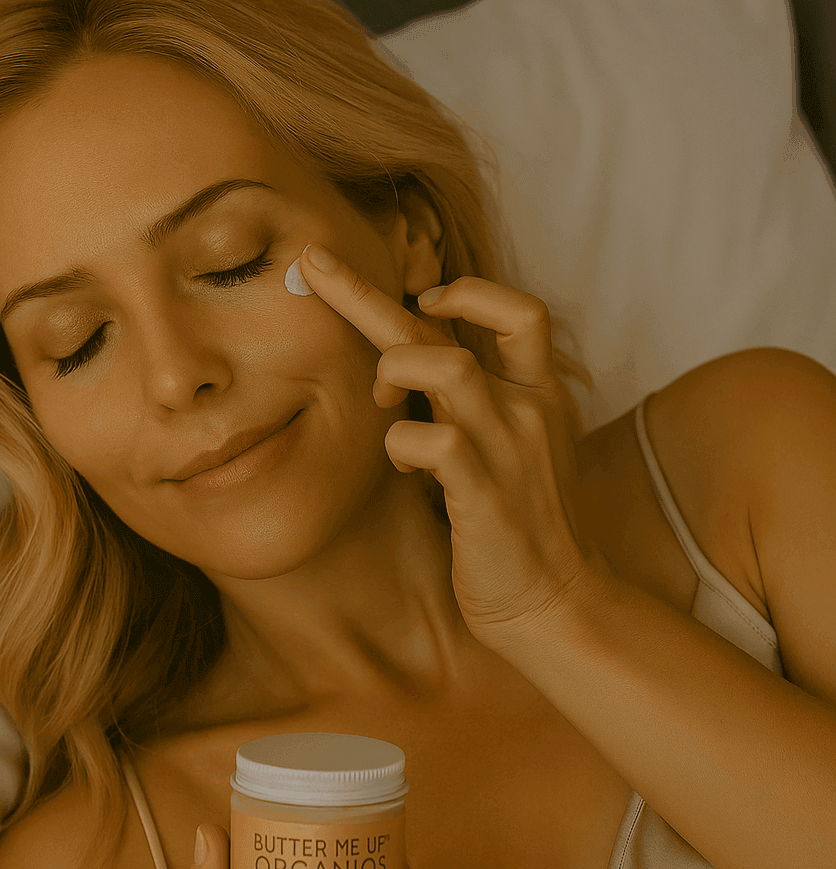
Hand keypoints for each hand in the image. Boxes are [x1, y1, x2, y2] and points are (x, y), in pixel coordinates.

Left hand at [297, 243, 607, 646]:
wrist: (556, 604)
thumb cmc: (520, 527)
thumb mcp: (509, 449)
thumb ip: (472, 403)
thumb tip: (411, 363)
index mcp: (538, 392)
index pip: (516, 308)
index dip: (465, 290)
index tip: (421, 296)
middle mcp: (527, 408)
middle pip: (449, 320)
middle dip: (366, 289)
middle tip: (311, 264)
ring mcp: (508, 447)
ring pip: (443, 364)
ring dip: (394, 369)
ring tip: (378, 399)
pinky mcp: (484, 494)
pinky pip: (430, 441)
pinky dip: (400, 445)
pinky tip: (403, 466)